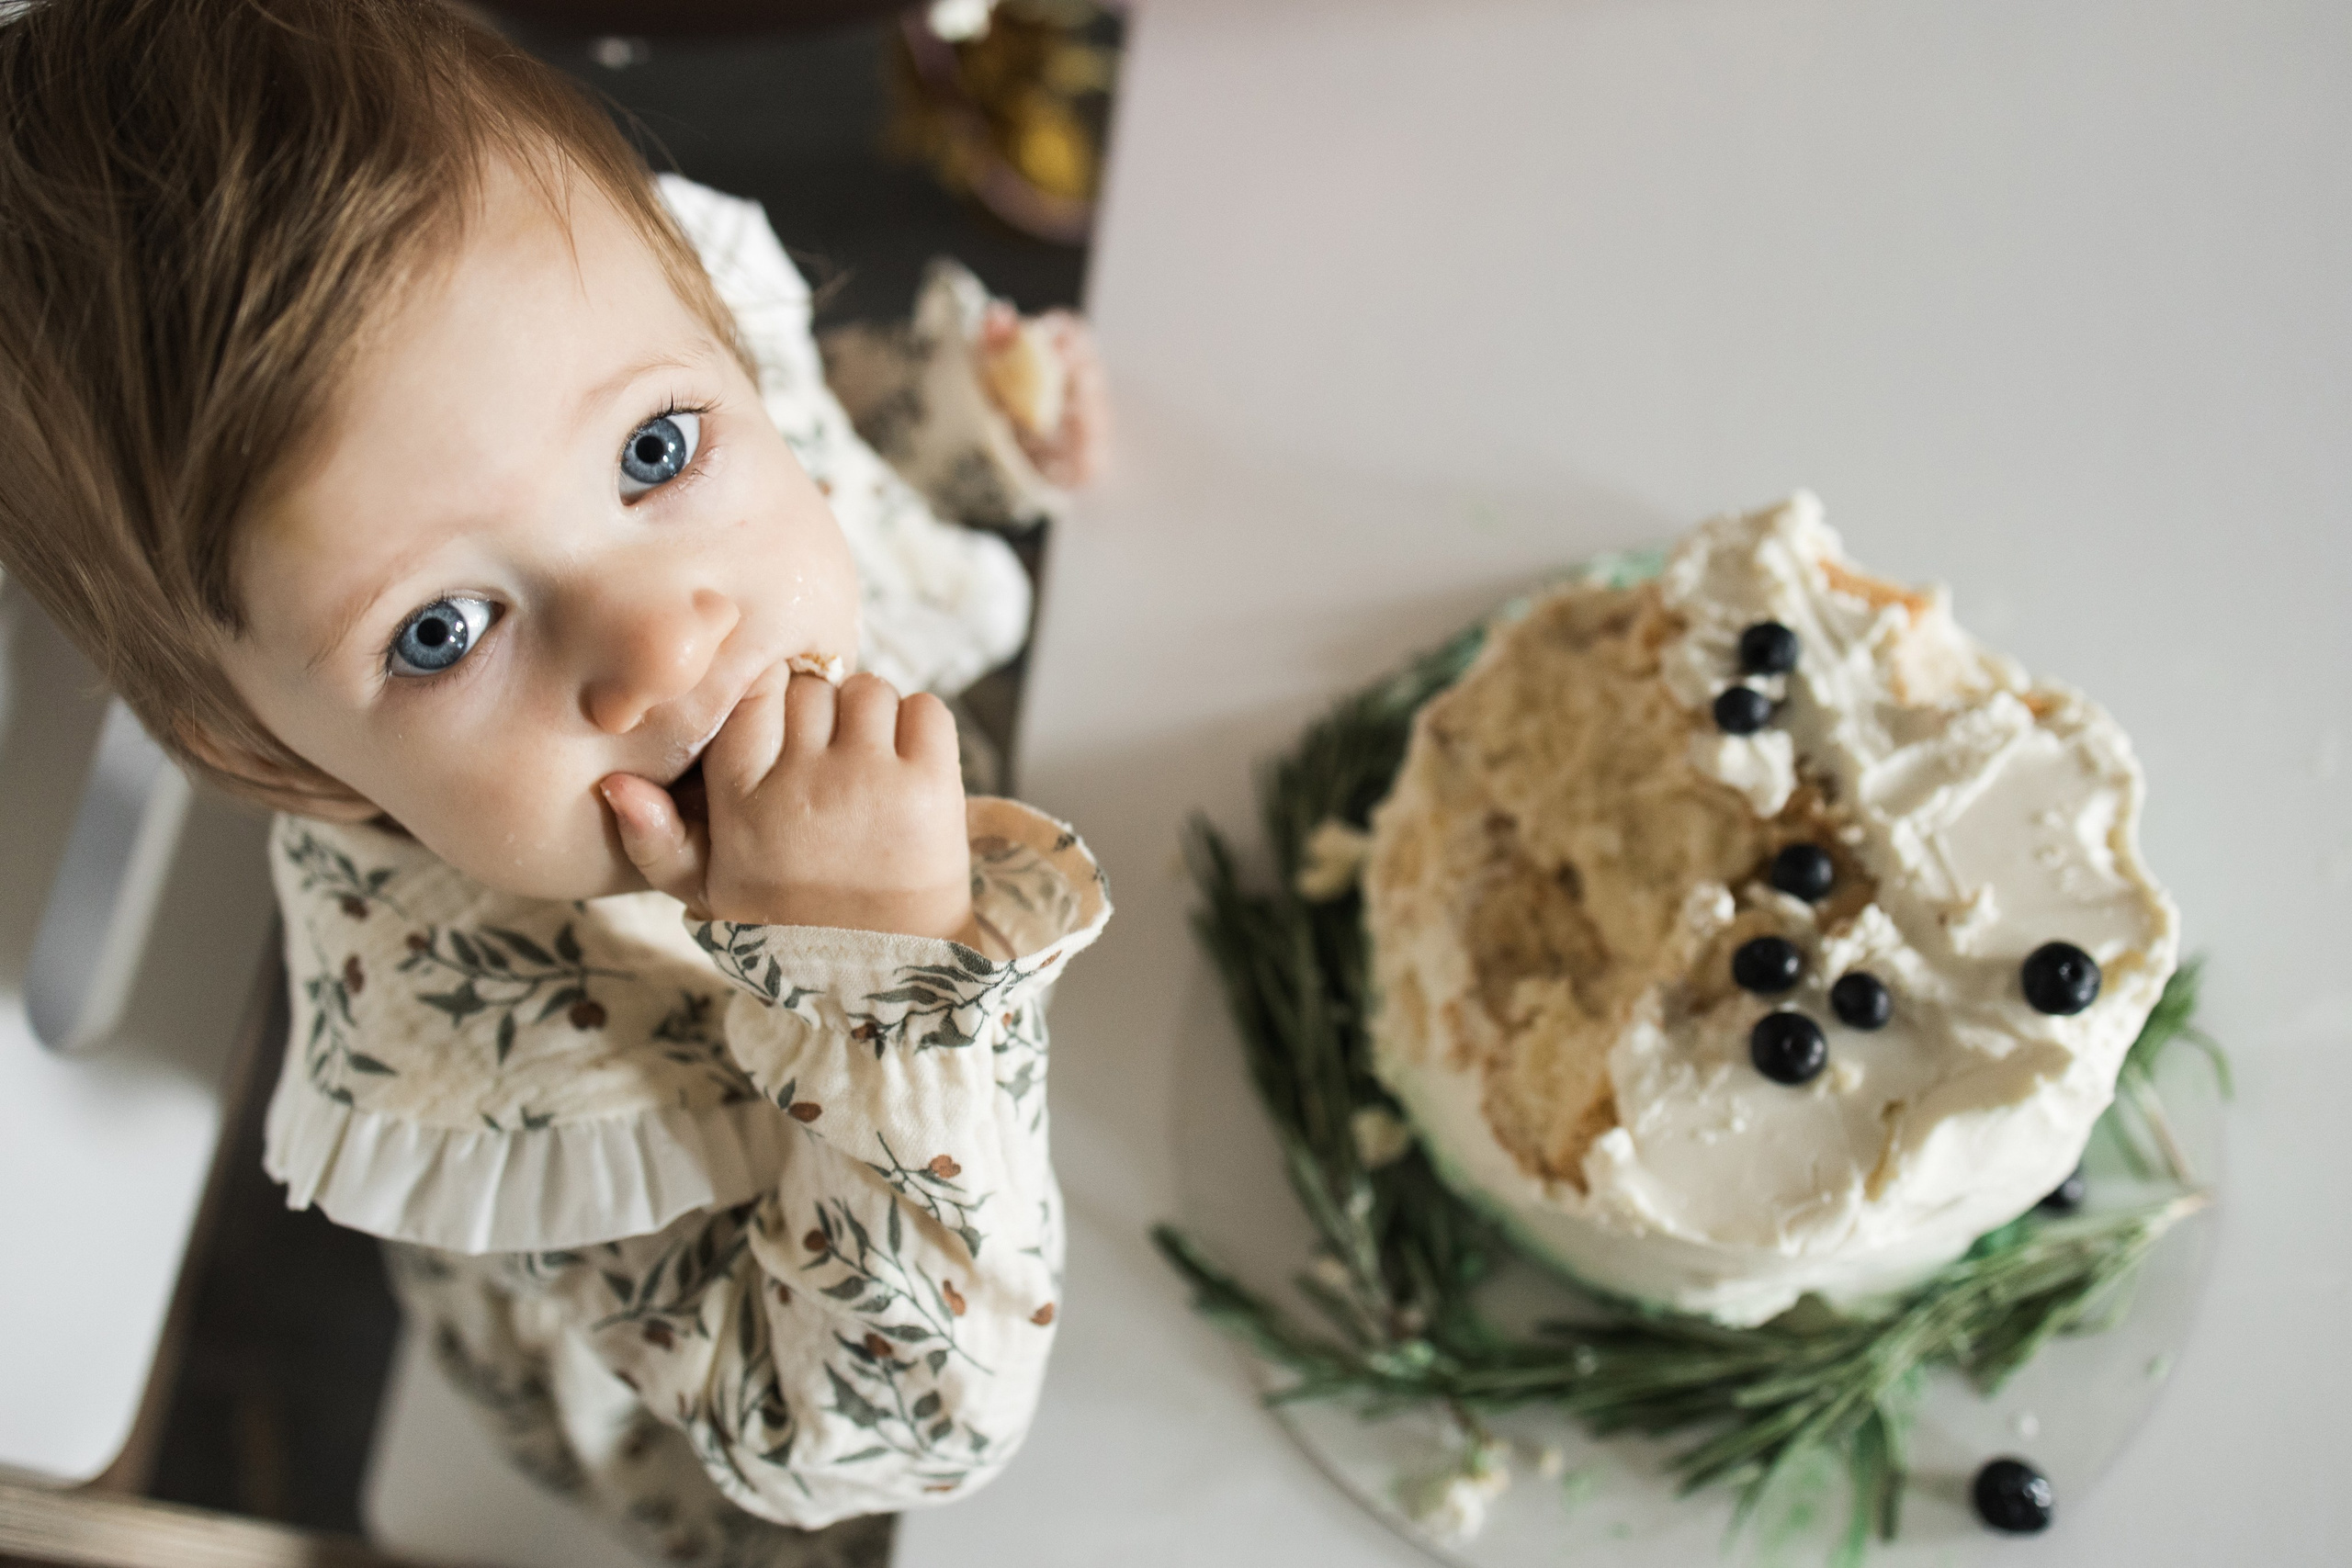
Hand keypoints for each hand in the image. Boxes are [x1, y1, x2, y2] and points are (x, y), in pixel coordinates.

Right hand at [601, 669, 972, 938]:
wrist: (885, 976)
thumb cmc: (789, 925)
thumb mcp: (708, 894)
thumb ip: (655, 840)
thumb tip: (613, 784)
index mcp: (741, 804)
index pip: (751, 692)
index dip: (769, 695)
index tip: (780, 723)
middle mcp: (801, 785)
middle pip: (811, 687)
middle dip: (822, 710)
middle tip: (830, 755)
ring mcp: (870, 782)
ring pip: (869, 690)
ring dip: (871, 716)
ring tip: (869, 763)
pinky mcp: (931, 787)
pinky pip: (926, 710)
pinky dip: (920, 724)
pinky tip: (909, 765)